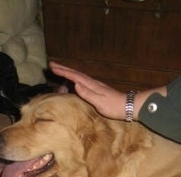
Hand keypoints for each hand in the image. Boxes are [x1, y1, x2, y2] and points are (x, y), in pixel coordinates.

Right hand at [50, 62, 166, 120]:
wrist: (128, 106)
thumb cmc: (114, 107)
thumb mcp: (100, 103)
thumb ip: (88, 94)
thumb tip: (75, 84)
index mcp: (91, 86)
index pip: (74, 76)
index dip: (63, 71)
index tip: (52, 66)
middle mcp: (93, 83)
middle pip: (75, 74)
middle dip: (63, 69)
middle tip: (52, 65)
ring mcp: (95, 86)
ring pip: (78, 77)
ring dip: (68, 74)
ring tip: (59, 73)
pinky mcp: (98, 90)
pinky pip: (82, 82)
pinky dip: (75, 80)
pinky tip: (74, 82)